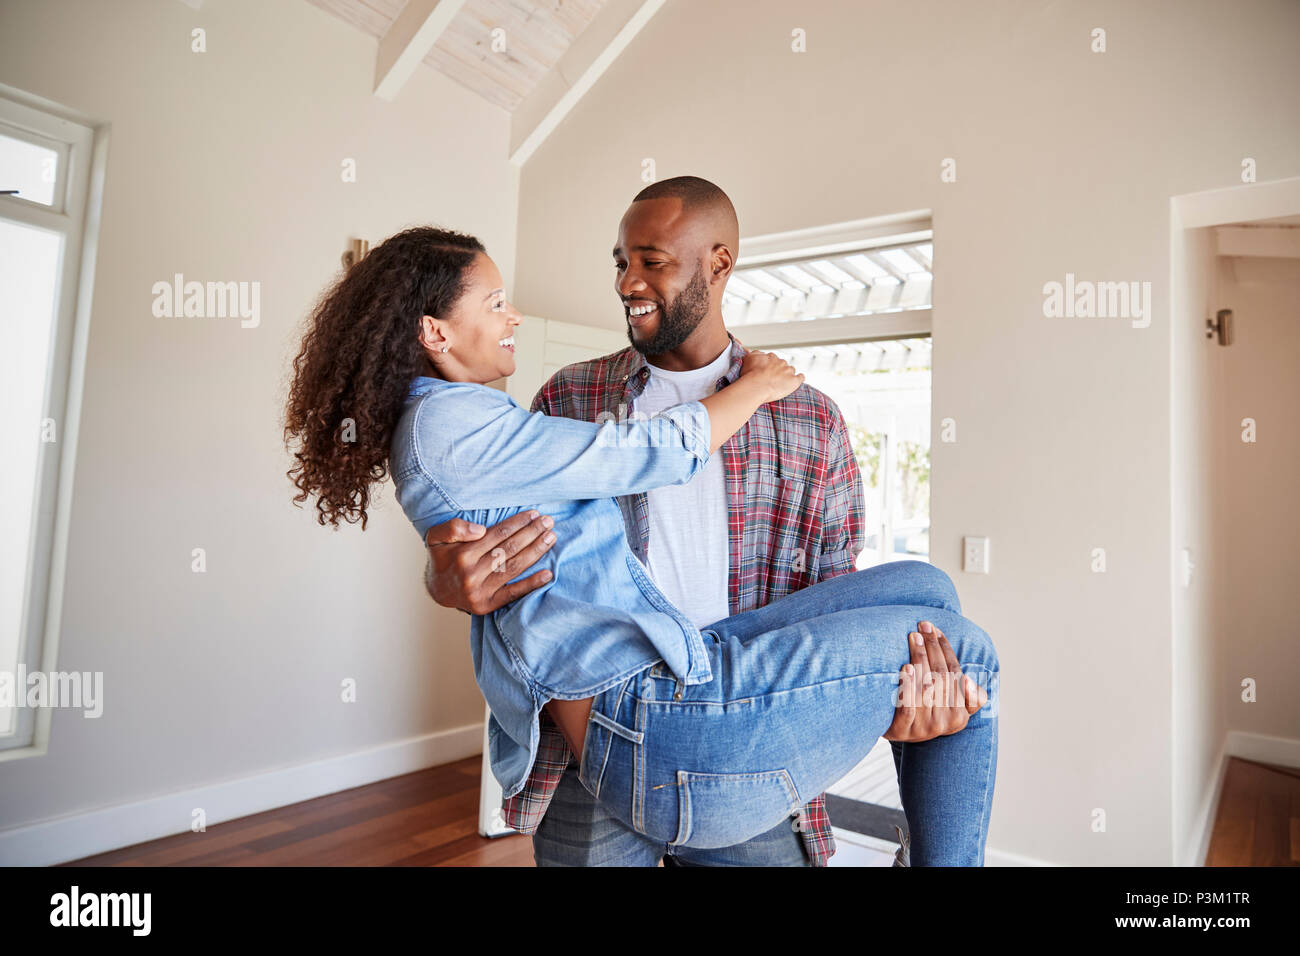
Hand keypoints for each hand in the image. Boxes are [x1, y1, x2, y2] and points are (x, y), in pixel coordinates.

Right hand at [424, 511, 555, 614]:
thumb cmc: (441, 558)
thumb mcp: (436, 537)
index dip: (517, 523)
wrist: (437, 591)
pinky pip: (513, 593)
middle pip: (509, 549)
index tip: (533, 514)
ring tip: (551, 538)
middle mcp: (472, 573)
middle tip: (548, 522)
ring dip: (536, 551)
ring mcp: (480, 591)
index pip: (497, 534)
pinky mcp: (487, 605)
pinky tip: (548, 574)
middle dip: (531, 533)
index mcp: (462, 554)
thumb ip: (454, 528)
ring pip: (514, 567)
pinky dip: (532, 584)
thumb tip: (479, 530)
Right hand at [738, 350, 802, 402]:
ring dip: (788, 374)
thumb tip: (753, 350)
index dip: (769, 364)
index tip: (766, 369)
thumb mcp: (748, 359)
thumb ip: (753, 353)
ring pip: (791, 370)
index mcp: (771, 357)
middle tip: (772, 377)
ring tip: (783, 381)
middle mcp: (781, 362)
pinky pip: (800, 377)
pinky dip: (800, 378)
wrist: (757, 386)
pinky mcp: (794, 381)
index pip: (772, 358)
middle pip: (782, 364)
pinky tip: (798, 379)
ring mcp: (788, 371)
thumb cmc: (751, 375)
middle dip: (779, 369)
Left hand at [882, 621, 988, 742]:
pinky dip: (908, 686)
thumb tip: (968, 682)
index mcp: (960, 715)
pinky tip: (906, 667)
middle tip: (923, 626)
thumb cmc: (927, 712)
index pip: (955, 674)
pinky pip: (908, 707)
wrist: (898, 733)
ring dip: (920, 659)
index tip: (936, 630)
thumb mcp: (951, 705)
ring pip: (926, 688)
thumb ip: (969, 696)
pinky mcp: (904, 730)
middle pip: (940, 677)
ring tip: (914, 638)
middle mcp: (945, 723)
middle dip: (932, 648)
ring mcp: (924, 728)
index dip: (946, 650)